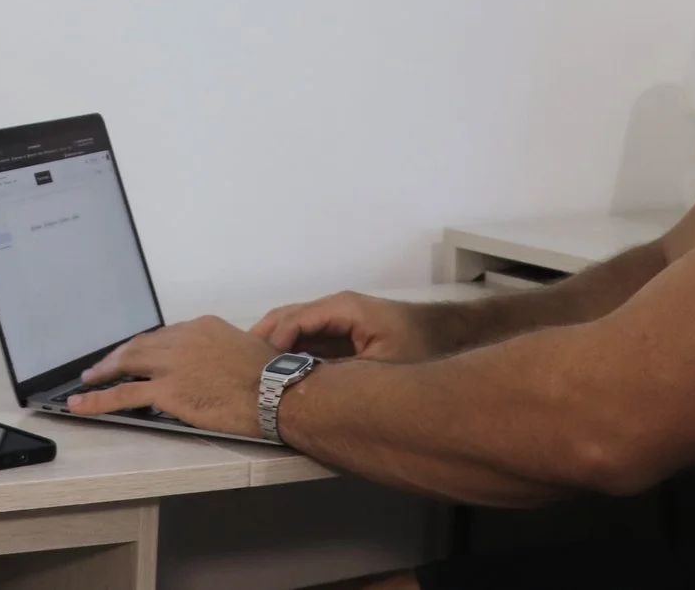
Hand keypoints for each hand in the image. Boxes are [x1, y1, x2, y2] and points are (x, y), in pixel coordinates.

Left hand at [67, 316, 278, 438]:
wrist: (277, 392)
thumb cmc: (270, 375)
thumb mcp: (244, 346)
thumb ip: (221, 349)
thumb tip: (215, 362)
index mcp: (200, 326)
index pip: (163, 336)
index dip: (146, 348)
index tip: (136, 356)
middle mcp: (181, 339)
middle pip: (139, 345)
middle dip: (118, 356)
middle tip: (103, 366)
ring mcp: (172, 364)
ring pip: (127, 364)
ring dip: (103, 372)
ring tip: (88, 381)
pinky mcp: (167, 390)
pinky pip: (124, 395)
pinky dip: (98, 399)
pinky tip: (81, 403)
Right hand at [250, 291, 446, 362]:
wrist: (451, 336)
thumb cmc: (423, 347)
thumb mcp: (385, 365)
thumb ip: (345, 374)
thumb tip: (309, 388)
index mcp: (343, 308)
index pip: (294, 320)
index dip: (273, 344)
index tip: (260, 372)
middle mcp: (336, 307)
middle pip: (287, 318)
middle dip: (264, 343)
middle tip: (243, 371)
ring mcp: (338, 317)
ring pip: (294, 326)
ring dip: (275, 347)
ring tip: (256, 374)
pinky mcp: (343, 330)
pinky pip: (308, 335)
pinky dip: (291, 350)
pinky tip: (283, 373)